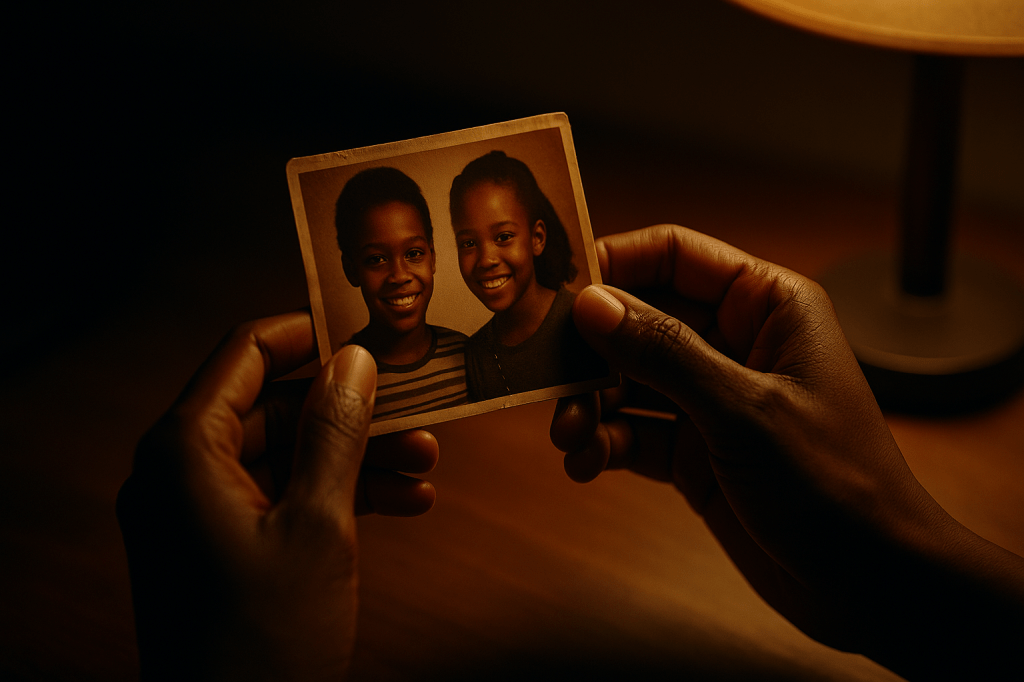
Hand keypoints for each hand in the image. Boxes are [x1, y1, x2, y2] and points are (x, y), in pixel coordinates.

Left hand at [117, 311, 437, 680]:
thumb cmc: (263, 645)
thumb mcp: (318, 524)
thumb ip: (337, 432)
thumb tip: (354, 361)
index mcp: (184, 451)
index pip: (245, 352)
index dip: (310, 333)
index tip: (367, 332)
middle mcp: (181, 472)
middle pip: (274, 405)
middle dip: (352, 409)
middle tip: (417, 407)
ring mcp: (201, 512)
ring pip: (287, 453)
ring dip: (358, 454)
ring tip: (425, 463)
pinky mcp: (223, 546)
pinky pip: (284, 496)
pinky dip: (340, 494)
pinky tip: (404, 502)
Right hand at [551, 225, 1023, 677]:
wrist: (868, 583)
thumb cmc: (835, 485)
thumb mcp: (743, 411)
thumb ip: (664, 353)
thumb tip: (592, 304)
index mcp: (766, 306)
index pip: (675, 255)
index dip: (614, 263)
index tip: (557, 290)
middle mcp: (734, 343)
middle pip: (638, 318)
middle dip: (590, 350)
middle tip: (546, 377)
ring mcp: (711, 398)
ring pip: (627, 379)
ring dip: (588, 404)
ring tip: (567, 436)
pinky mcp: (695, 450)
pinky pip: (633, 431)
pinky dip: (604, 444)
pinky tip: (586, 464)